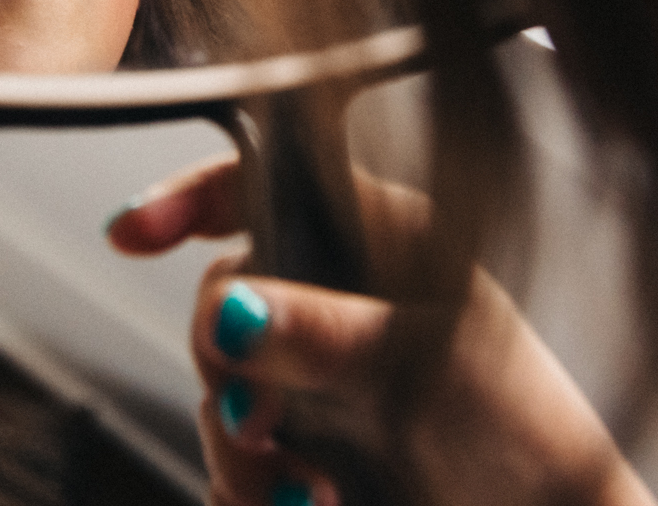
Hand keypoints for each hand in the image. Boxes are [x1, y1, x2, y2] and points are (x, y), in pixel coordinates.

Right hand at [109, 158, 657, 505]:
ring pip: (225, 389)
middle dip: (224, 365)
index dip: (192, 196)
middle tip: (264, 424)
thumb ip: (325, 334)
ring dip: (244, 450)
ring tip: (301, 494)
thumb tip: (232, 309)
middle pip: (224, 300)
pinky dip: (248, 492)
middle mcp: (343, 298)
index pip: (270, 183)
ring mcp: (323, 376)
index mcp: (381, 237)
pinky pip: (237, 461)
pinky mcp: (312, 449)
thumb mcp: (426, 367)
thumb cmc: (525, 433)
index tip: (132, 233)